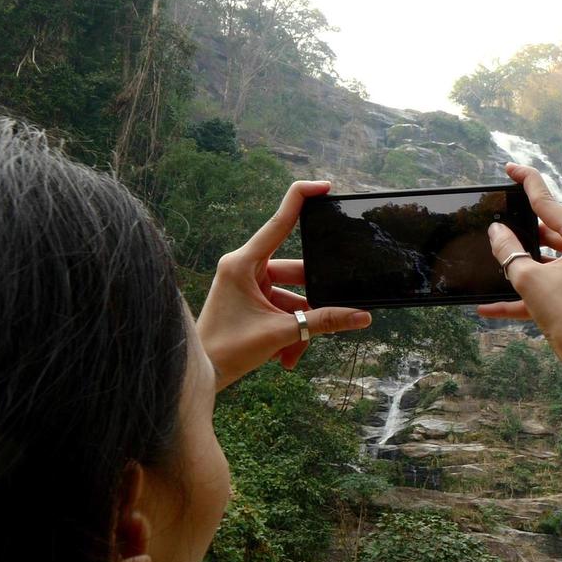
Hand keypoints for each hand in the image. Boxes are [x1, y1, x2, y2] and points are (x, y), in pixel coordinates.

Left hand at [196, 180, 371, 390]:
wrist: (200, 375)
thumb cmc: (226, 350)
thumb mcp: (281, 334)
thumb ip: (324, 322)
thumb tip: (362, 315)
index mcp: (243, 263)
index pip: (279, 222)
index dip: (302, 198)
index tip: (325, 187)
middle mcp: (244, 268)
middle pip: (297, 272)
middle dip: (310, 305)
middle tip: (323, 322)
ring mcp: (247, 284)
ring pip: (292, 297)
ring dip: (299, 327)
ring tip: (292, 354)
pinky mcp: (250, 300)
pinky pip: (282, 310)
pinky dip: (289, 332)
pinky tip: (285, 357)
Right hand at [480, 163, 561, 370]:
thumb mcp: (528, 278)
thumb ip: (509, 250)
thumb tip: (497, 232)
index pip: (548, 202)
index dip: (527, 182)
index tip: (511, 167)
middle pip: (549, 231)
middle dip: (522, 233)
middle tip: (498, 224)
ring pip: (549, 259)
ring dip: (522, 265)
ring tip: (495, 264)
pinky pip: (553, 283)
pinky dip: (528, 292)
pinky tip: (491, 308)